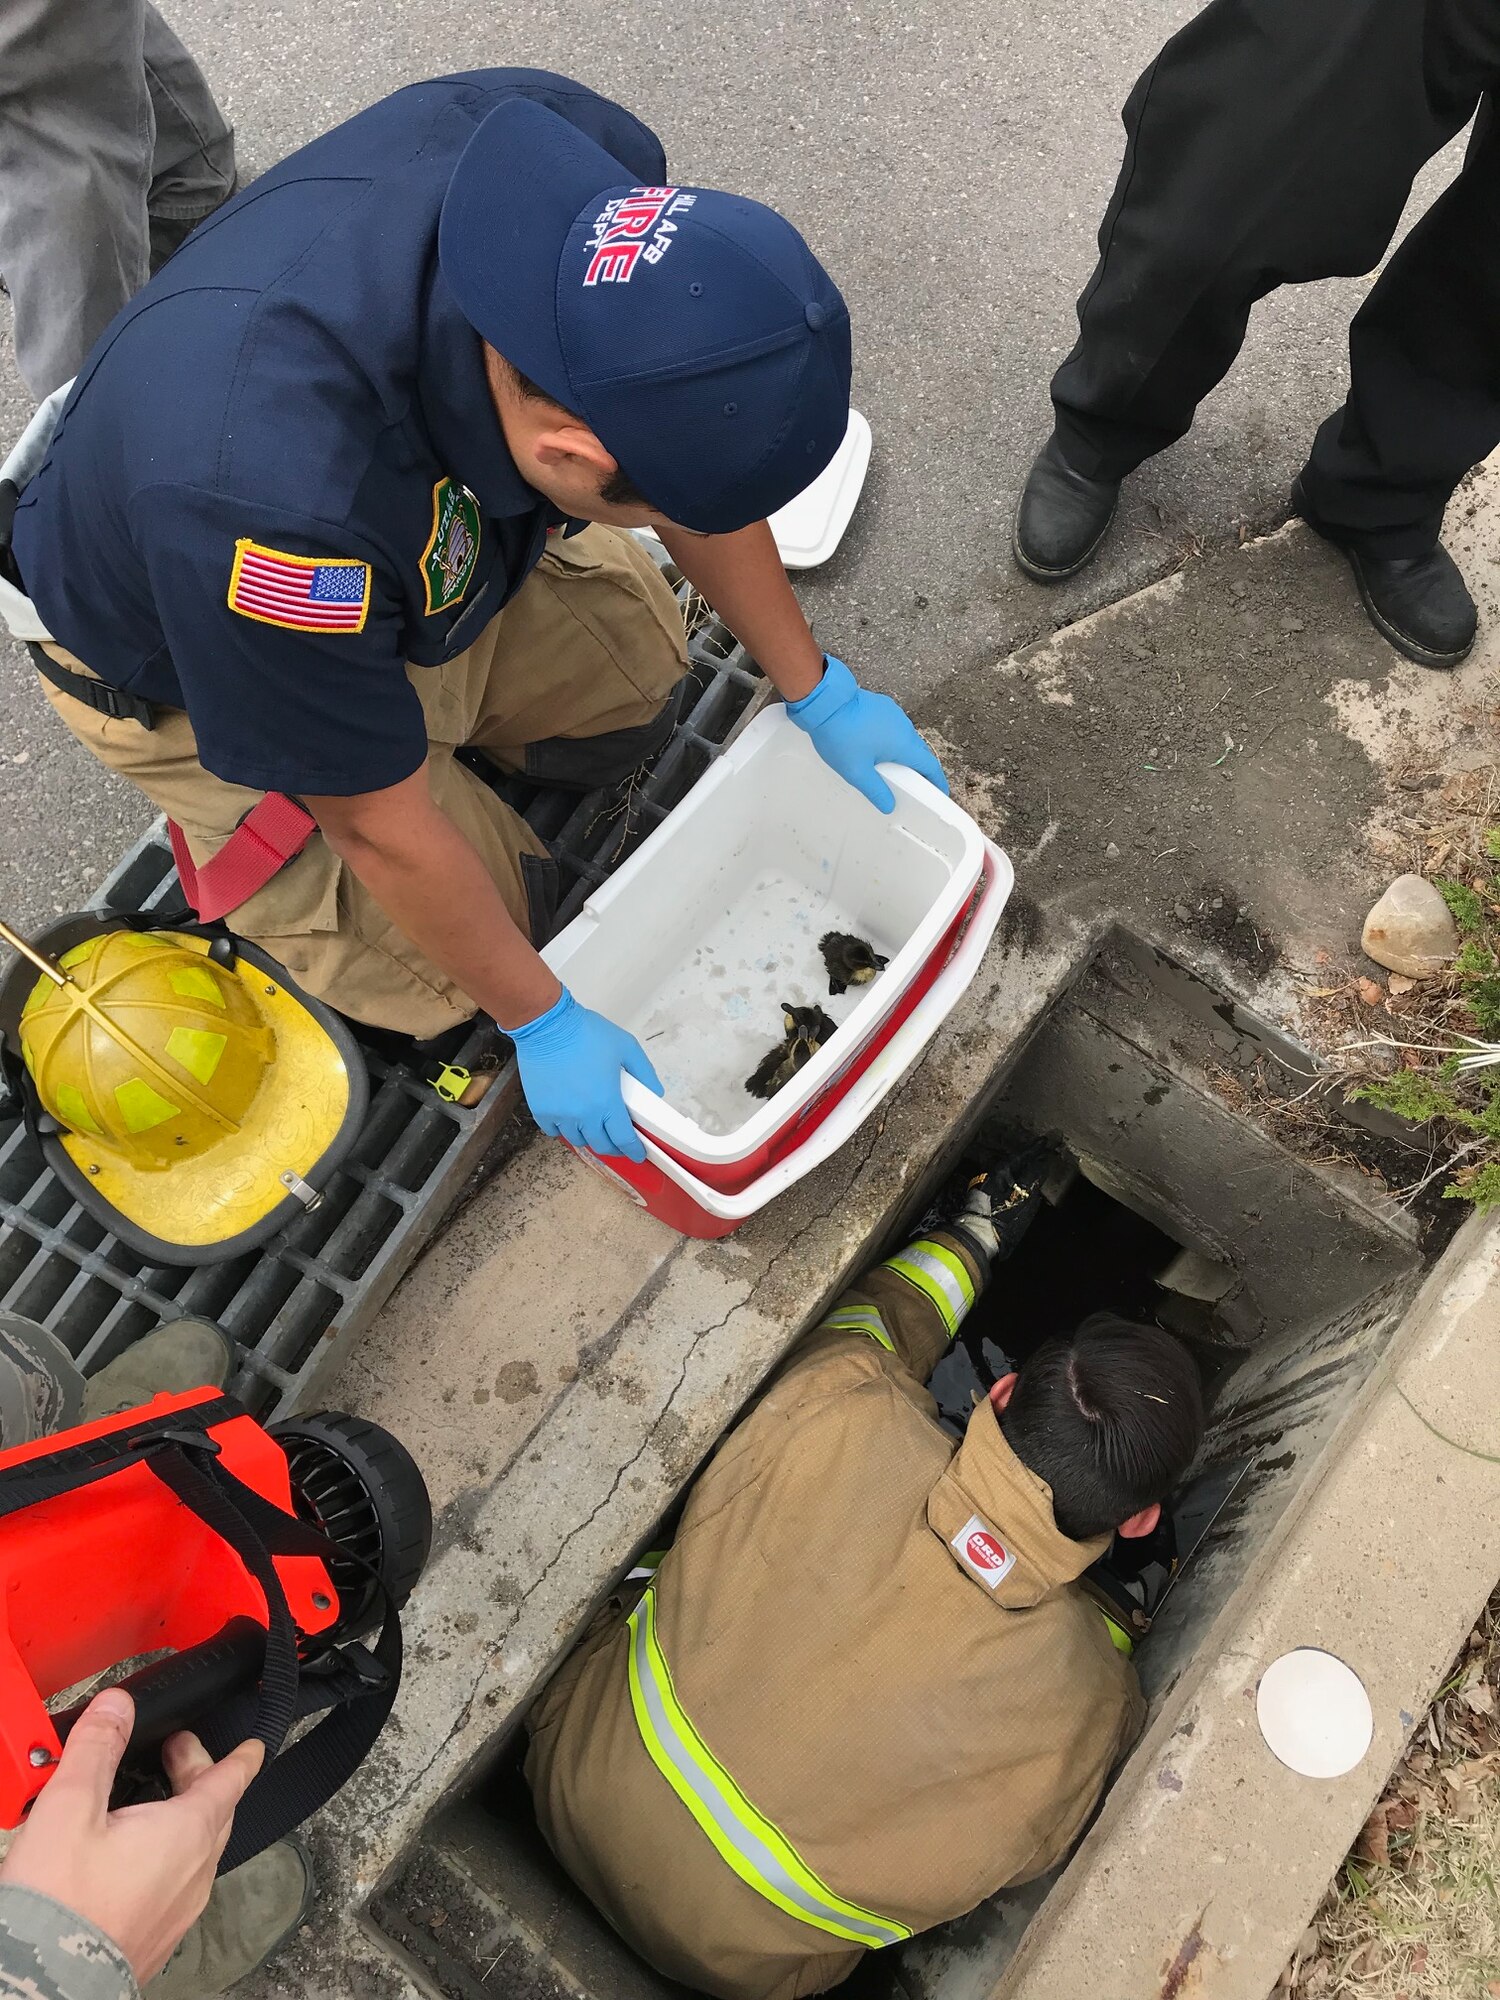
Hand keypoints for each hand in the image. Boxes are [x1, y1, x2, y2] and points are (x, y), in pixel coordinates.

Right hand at [0, 1688, 264, 1982]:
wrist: (42, 1986)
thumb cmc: (60, 1905)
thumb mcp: (70, 1808)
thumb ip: (97, 1749)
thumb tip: (118, 1705)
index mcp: (187, 1834)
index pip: (230, 1781)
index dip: (241, 1757)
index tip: (254, 1745)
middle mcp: (194, 1873)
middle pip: (214, 1812)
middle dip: (200, 1776)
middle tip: (174, 1754)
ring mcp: (179, 1911)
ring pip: (197, 1851)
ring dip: (184, 1817)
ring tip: (149, 1802)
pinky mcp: (156, 1937)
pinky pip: (177, 1884)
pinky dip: (167, 1856)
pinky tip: (134, 1858)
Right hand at [509, 987, 663, 1162]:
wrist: (547, 1026)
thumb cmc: (586, 1033)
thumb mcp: (626, 1047)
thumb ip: (644, 1072)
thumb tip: (655, 1092)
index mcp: (606, 1102)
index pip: (623, 1139)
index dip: (633, 1150)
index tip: (637, 1154)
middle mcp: (582, 1115)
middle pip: (601, 1145)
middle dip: (614, 1147)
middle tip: (619, 1142)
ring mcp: (559, 1114)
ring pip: (577, 1140)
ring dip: (589, 1138)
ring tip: (595, 1128)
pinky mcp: (540, 1109)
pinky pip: (554, 1131)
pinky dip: (564, 1130)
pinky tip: (571, 1120)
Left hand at [784, 655, 948, 812]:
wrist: (826, 702)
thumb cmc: (841, 735)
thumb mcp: (856, 771)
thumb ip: (875, 791)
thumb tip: (888, 805)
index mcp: (903, 743)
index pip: (929, 766)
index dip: (936, 781)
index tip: (940, 792)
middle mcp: (904, 726)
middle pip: (918, 752)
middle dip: (916, 769)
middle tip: (909, 784)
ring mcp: (893, 713)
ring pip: (904, 738)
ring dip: (900, 753)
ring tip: (885, 767)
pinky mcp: (881, 706)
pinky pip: (892, 726)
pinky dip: (889, 739)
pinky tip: (871, 747)